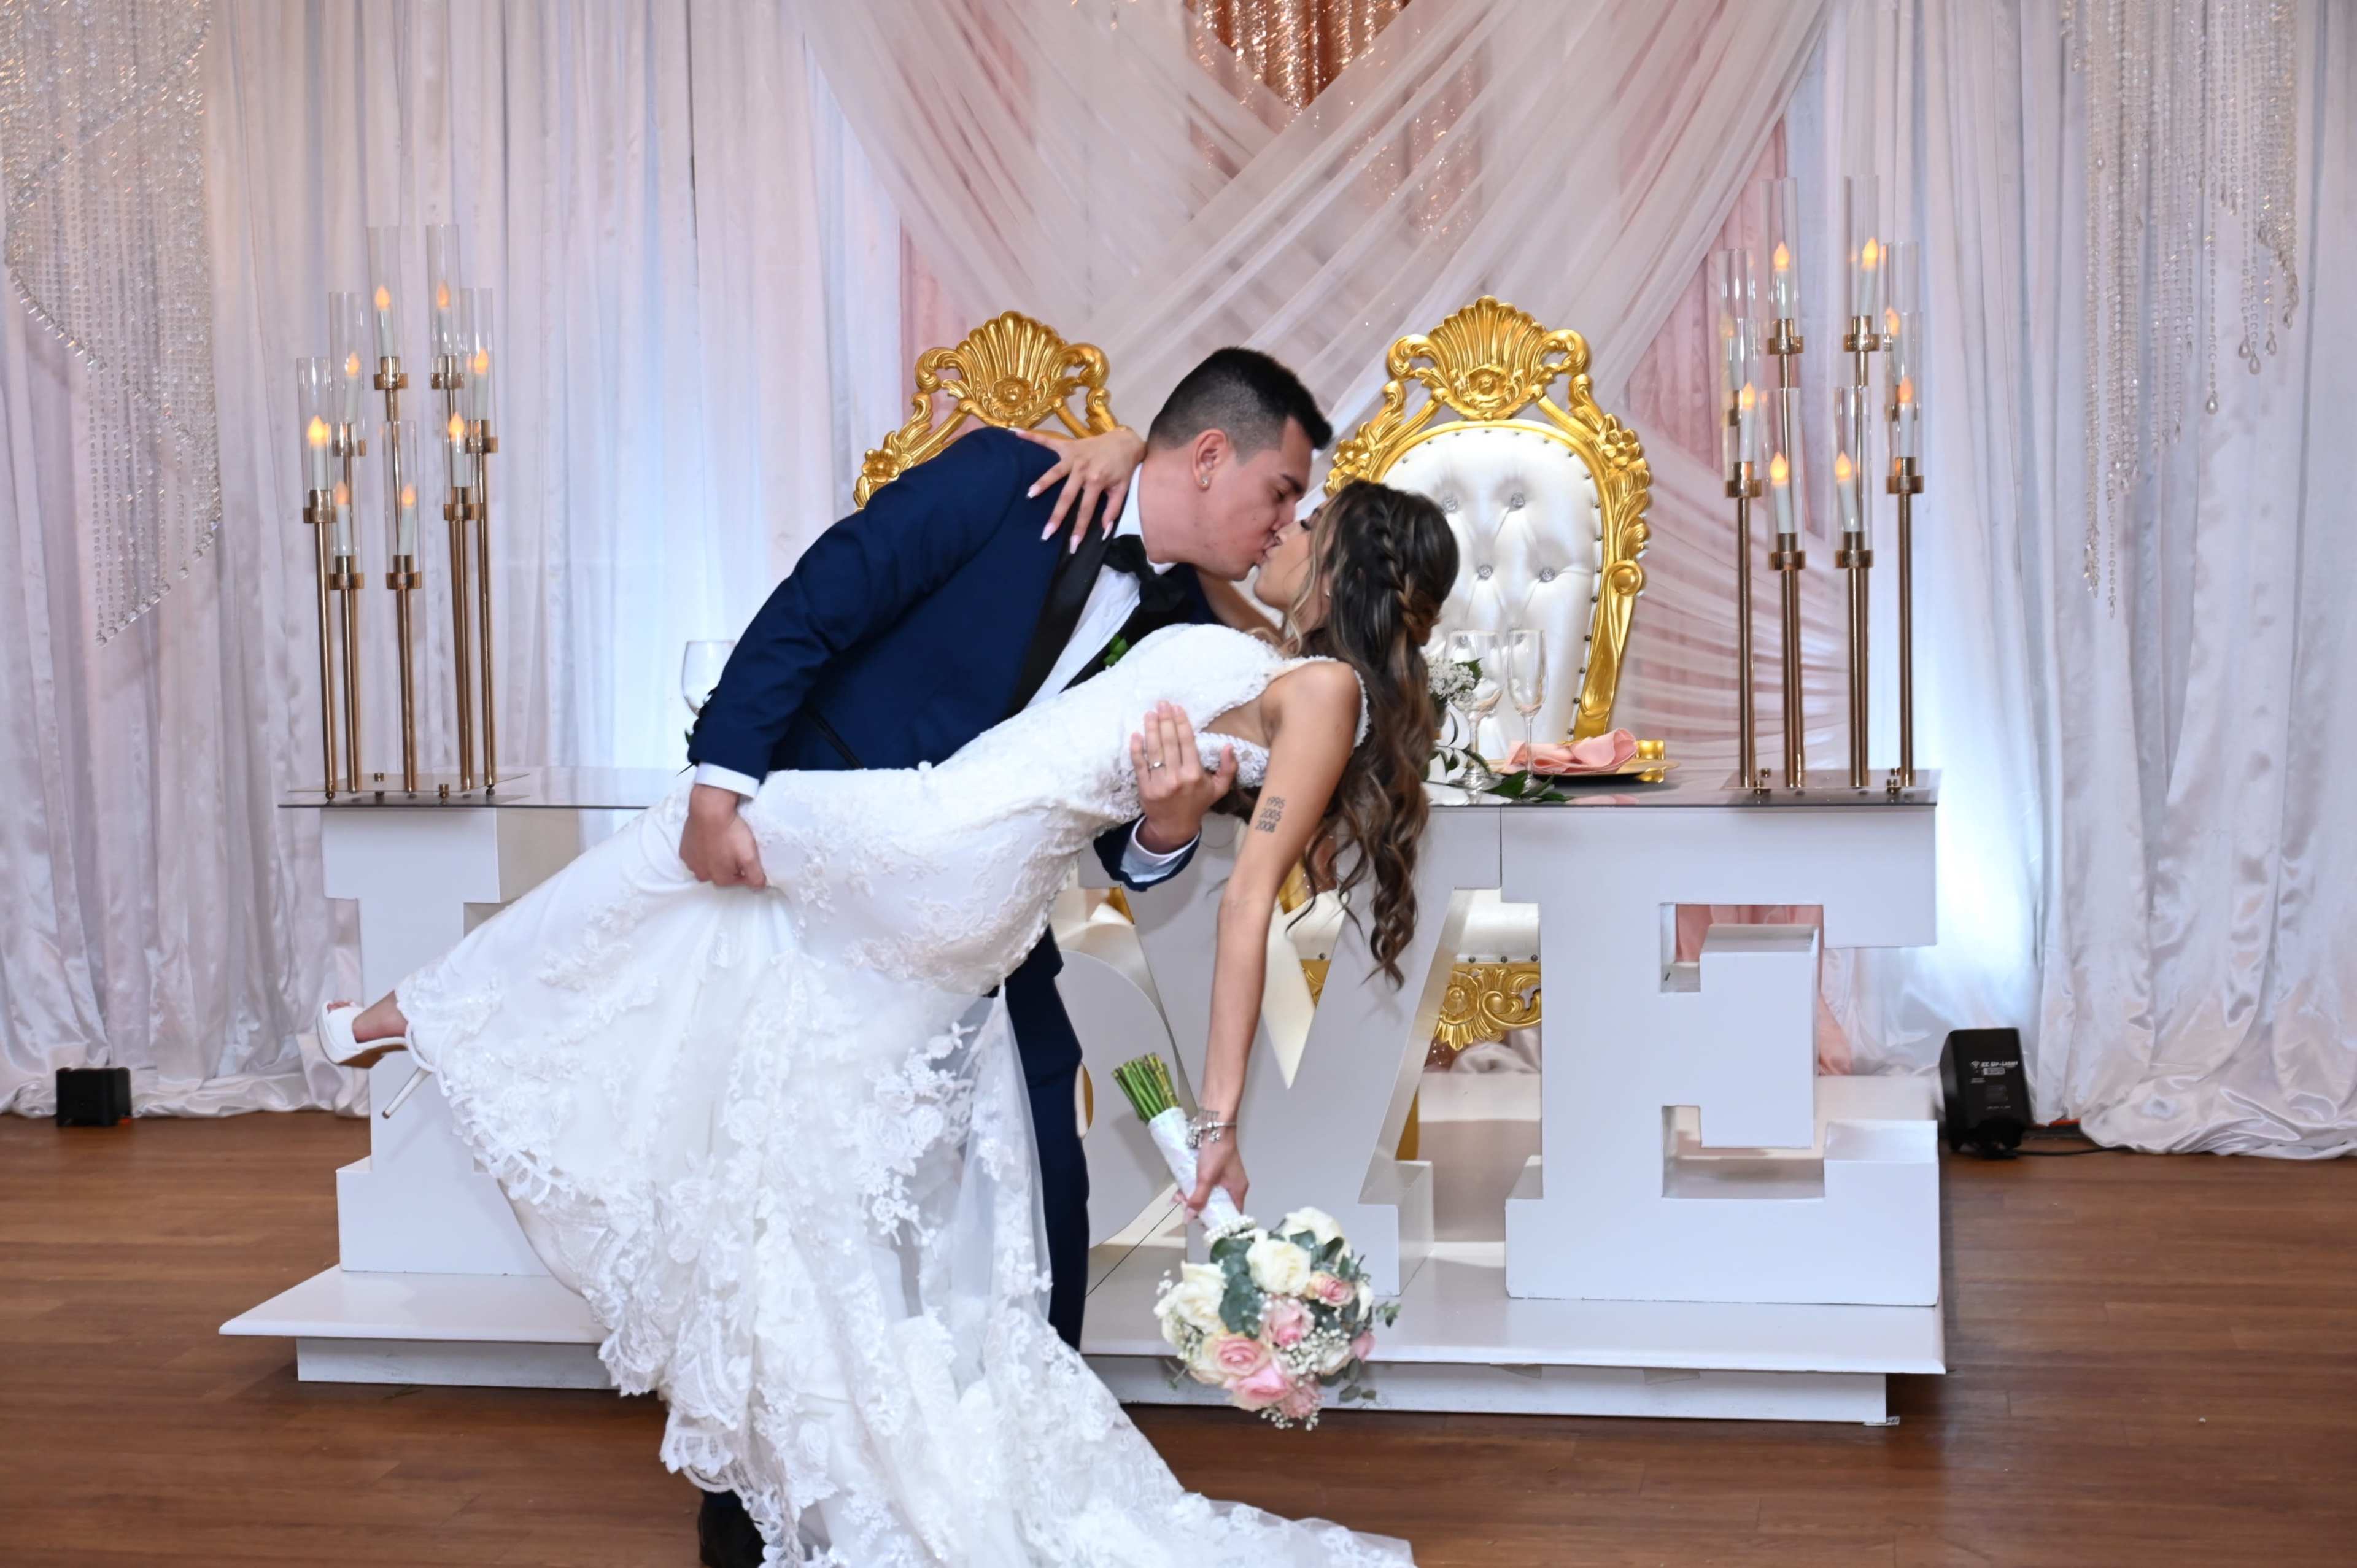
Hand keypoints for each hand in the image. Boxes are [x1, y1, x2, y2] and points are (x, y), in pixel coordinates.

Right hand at [678, 784, 766, 888]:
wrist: (709, 810)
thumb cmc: (731, 833)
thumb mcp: (750, 856)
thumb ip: (756, 876)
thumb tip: (758, 887)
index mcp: (720, 879)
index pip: (738, 880)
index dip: (746, 869)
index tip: (749, 856)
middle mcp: (702, 875)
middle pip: (721, 874)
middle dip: (729, 865)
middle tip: (736, 847)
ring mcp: (691, 862)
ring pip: (707, 865)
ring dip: (715, 858)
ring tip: (723, 842)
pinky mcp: (684, 850)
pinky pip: (696, 855)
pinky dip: (702, 850)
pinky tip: (710, 839)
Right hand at [1014, 425, 1145, 550]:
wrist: (1125, 441)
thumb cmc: (1123, 468)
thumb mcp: (1122, 489)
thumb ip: (1113, 510)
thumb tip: (1104, 531)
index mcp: (1097, 481)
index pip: (1086, 510)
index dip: (1079, 529)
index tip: (1072, 546)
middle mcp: (1083, 469)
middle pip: (1067, 496)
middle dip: (1056, 516)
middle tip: (1045, 532)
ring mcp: (1073, 457)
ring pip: (1054, 472)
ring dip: (1042, 483)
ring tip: (1030, 495)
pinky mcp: (1067, 446)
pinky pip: (1047, 441)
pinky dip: (1032, 437)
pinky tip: (1015, 434)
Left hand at [1131, 702, 1237, 852]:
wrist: (1175, 826)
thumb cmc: (1197, 803)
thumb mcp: (1218, 788)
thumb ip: (1228, 768)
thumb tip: (1229, 746)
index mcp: (1195, 774)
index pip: (1187, 743)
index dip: (1181, 723)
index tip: (1177, 708)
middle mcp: (1177, 777)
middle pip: (1169, 742)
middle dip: (1165, 721)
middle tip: (1161, 704)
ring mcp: (1159, 783)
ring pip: (1154, 750)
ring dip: (1151, 729)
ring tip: (1149, 714)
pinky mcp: (1145, 788)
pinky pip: (1140, 765)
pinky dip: (1136, 749)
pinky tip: (1136, 734)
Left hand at [1186, 1131, 1247, 1219]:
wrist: (1215, 1125)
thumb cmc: (1216, 1152)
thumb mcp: (1206, 1178)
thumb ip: (1198, 1198)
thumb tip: (1189, 1219)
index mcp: (1237, 1189)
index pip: (1231, 1214)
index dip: (1218, 1221)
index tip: (1202, 1225)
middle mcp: (1232, 1185)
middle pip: (1217, 1204)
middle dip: (1200, 1208)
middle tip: (1186, 1210)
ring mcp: (1223, 1176)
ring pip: (1208, 1193)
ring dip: (1193, 1197)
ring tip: (1178, 1199)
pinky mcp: (1214, 1168)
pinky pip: (1204, 1183)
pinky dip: (1193, 1186)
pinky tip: (1179, 1190)